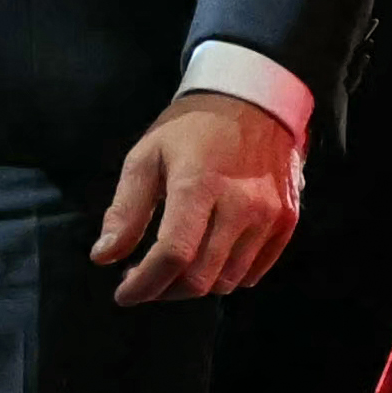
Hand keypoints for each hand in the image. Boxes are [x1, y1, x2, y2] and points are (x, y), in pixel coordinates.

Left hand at [92, 83, 306, 305]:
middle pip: (201, 278)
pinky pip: (255, 271)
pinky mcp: (287, 220)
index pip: (173, 254)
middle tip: (144, 279)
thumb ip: (126, 208)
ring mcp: (269, 215)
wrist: (255, 100)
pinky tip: (208, 258)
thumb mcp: (147, 156)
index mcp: (199, 184)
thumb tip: (103, 256)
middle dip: (164, 290)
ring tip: (175, 267)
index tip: (123, 292)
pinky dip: (227, 276)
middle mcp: (240, 204)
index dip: (144, 283)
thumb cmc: (192, 128)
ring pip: (228, 281)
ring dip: (194, 285)